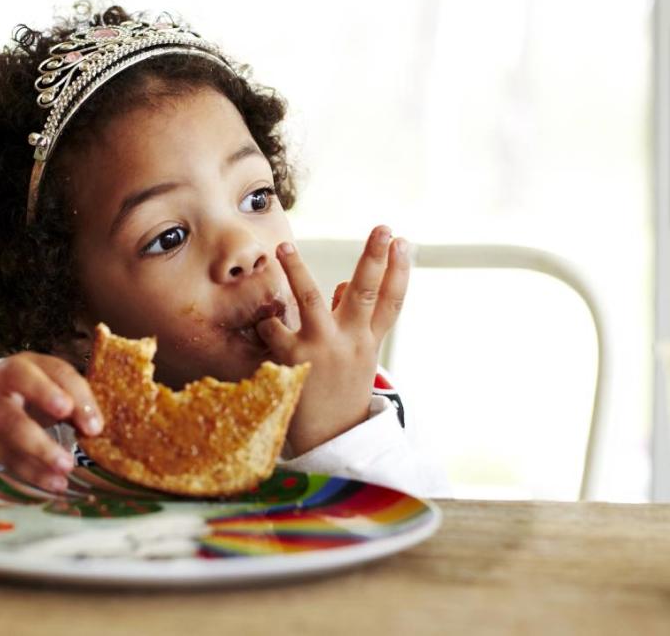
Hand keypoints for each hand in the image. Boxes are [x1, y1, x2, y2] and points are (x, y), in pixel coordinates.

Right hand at [0, 352, 102, 491]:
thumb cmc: (33, 385)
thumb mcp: (51, 379)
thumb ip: (74, 396)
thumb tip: (94, 427)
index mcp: (21, 368)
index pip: (50, 378)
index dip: (74, 401)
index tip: (93, 427)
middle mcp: (0, 392)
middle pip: (16, 419)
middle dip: (42, 443)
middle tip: (69, 460)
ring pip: (12, 445)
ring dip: (40, 460)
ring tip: (66, 471)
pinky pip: (11, 462)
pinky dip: (36, 475)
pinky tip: (57, 484)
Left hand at [257, 226, 410, 454]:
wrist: (329, 441)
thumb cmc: (340, 393)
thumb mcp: (355, 358)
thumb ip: (352, 321)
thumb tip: (345, 283)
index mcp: (369, 342)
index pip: (392, 302)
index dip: (400, 272)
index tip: (405, 242)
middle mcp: (351, 342)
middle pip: (367, 293)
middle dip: (375, 259)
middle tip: (382, 229)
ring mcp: (322, 350)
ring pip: (310, 300)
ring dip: (297, 270)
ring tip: (285, 247)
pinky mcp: (294, 360)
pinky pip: (274, 328)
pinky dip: (267, 321)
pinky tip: (264, 320)